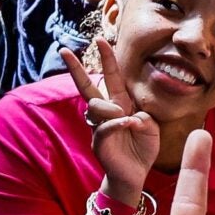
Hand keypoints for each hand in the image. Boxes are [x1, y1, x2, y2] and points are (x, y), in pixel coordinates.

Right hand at [60, 42, 160, 204]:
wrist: (135, 175)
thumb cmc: (142, 149)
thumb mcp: (150, 126)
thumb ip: (142, 115)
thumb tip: (127, 114)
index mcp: (120, 105)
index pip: (111, 77)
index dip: (107, 59)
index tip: (101, 39)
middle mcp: (106, 113)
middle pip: (87, 86)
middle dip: (75, 68)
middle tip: (64, 51)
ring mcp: (99, 127)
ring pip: (95, 105)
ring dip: (112, 108)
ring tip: (126, 118)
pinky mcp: (98, 142)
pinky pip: (103, 126)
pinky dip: (117, 123)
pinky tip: (128, 124)